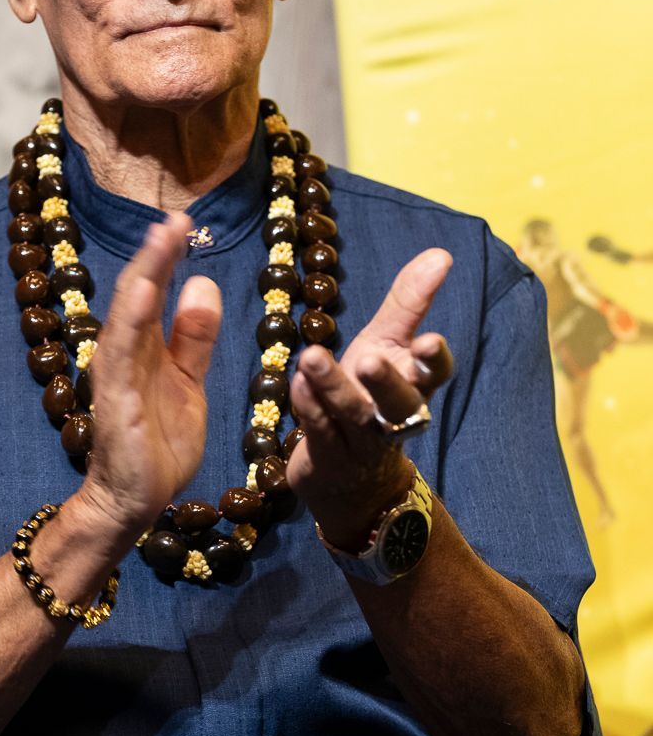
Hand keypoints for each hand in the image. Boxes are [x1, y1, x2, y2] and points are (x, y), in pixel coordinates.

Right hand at [78, 213, 222, 543]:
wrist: (137, 500)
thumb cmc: (158, 441)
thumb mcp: (189, 381)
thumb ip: (193, 337)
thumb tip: (201, 282)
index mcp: (143, 346)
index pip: (154, 291)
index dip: (166, 256)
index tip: (184, 221)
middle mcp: (124, 353)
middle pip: (137, 294)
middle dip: (154, 256)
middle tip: (174, 219)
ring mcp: (116, 377)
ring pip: (127, 317)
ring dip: (142, 277)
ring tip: (159, 241)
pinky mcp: (116, 404)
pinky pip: (121, 359)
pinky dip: (130, 325)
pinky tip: (144, 296)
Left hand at [285, 249, 453, 548]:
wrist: (353, 481)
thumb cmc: (370, 395)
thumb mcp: (387, 344)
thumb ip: (409, 302)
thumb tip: (441, 254)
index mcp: (414, 386)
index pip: (434, 374)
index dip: (431, 360)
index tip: (427, 342)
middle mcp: (395, 417)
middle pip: (398, 403)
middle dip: (385, 382)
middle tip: (369, 360)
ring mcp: (363, 443)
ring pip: (353, 416)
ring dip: (333, 388)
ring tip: (312, 359)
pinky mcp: (330, 459)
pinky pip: (320, 432)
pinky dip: (308, 408)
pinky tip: (296, 383)